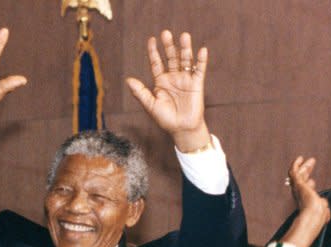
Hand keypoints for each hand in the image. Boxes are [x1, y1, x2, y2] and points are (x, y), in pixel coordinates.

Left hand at [125, 30, 209, 151]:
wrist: (181, 129)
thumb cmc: (165, 119)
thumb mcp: (150, 105)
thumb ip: (140, 92)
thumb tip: (128, 80)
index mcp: (161, 81)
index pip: (156, 63)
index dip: (153, 52)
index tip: (151, 39)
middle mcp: (173, 77)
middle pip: (171, 58)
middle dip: (169, 46)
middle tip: (166, 33)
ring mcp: (185, 79)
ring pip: (185, 60)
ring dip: (185, 49)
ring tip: (184, 36)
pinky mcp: (197, 84)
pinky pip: (199, 70)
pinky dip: (201, 60)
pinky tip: (202, 50)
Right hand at [286, 156, 330, 245]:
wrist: (313, 215)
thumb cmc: (319, 216)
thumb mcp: (322, 210)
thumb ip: (323, 206)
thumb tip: (325, 207)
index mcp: (305, 200)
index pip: (305, 190)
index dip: (309, 184)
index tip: (312, 181)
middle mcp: (299, 194)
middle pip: (302, 180)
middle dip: (307, 171)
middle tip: (312, 163)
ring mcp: (297, 188)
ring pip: (299, 174)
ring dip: (304, 166)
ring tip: (311, 160)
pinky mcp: (297, 184)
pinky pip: (294, 172)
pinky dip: (296, 165)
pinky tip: (300, 158)